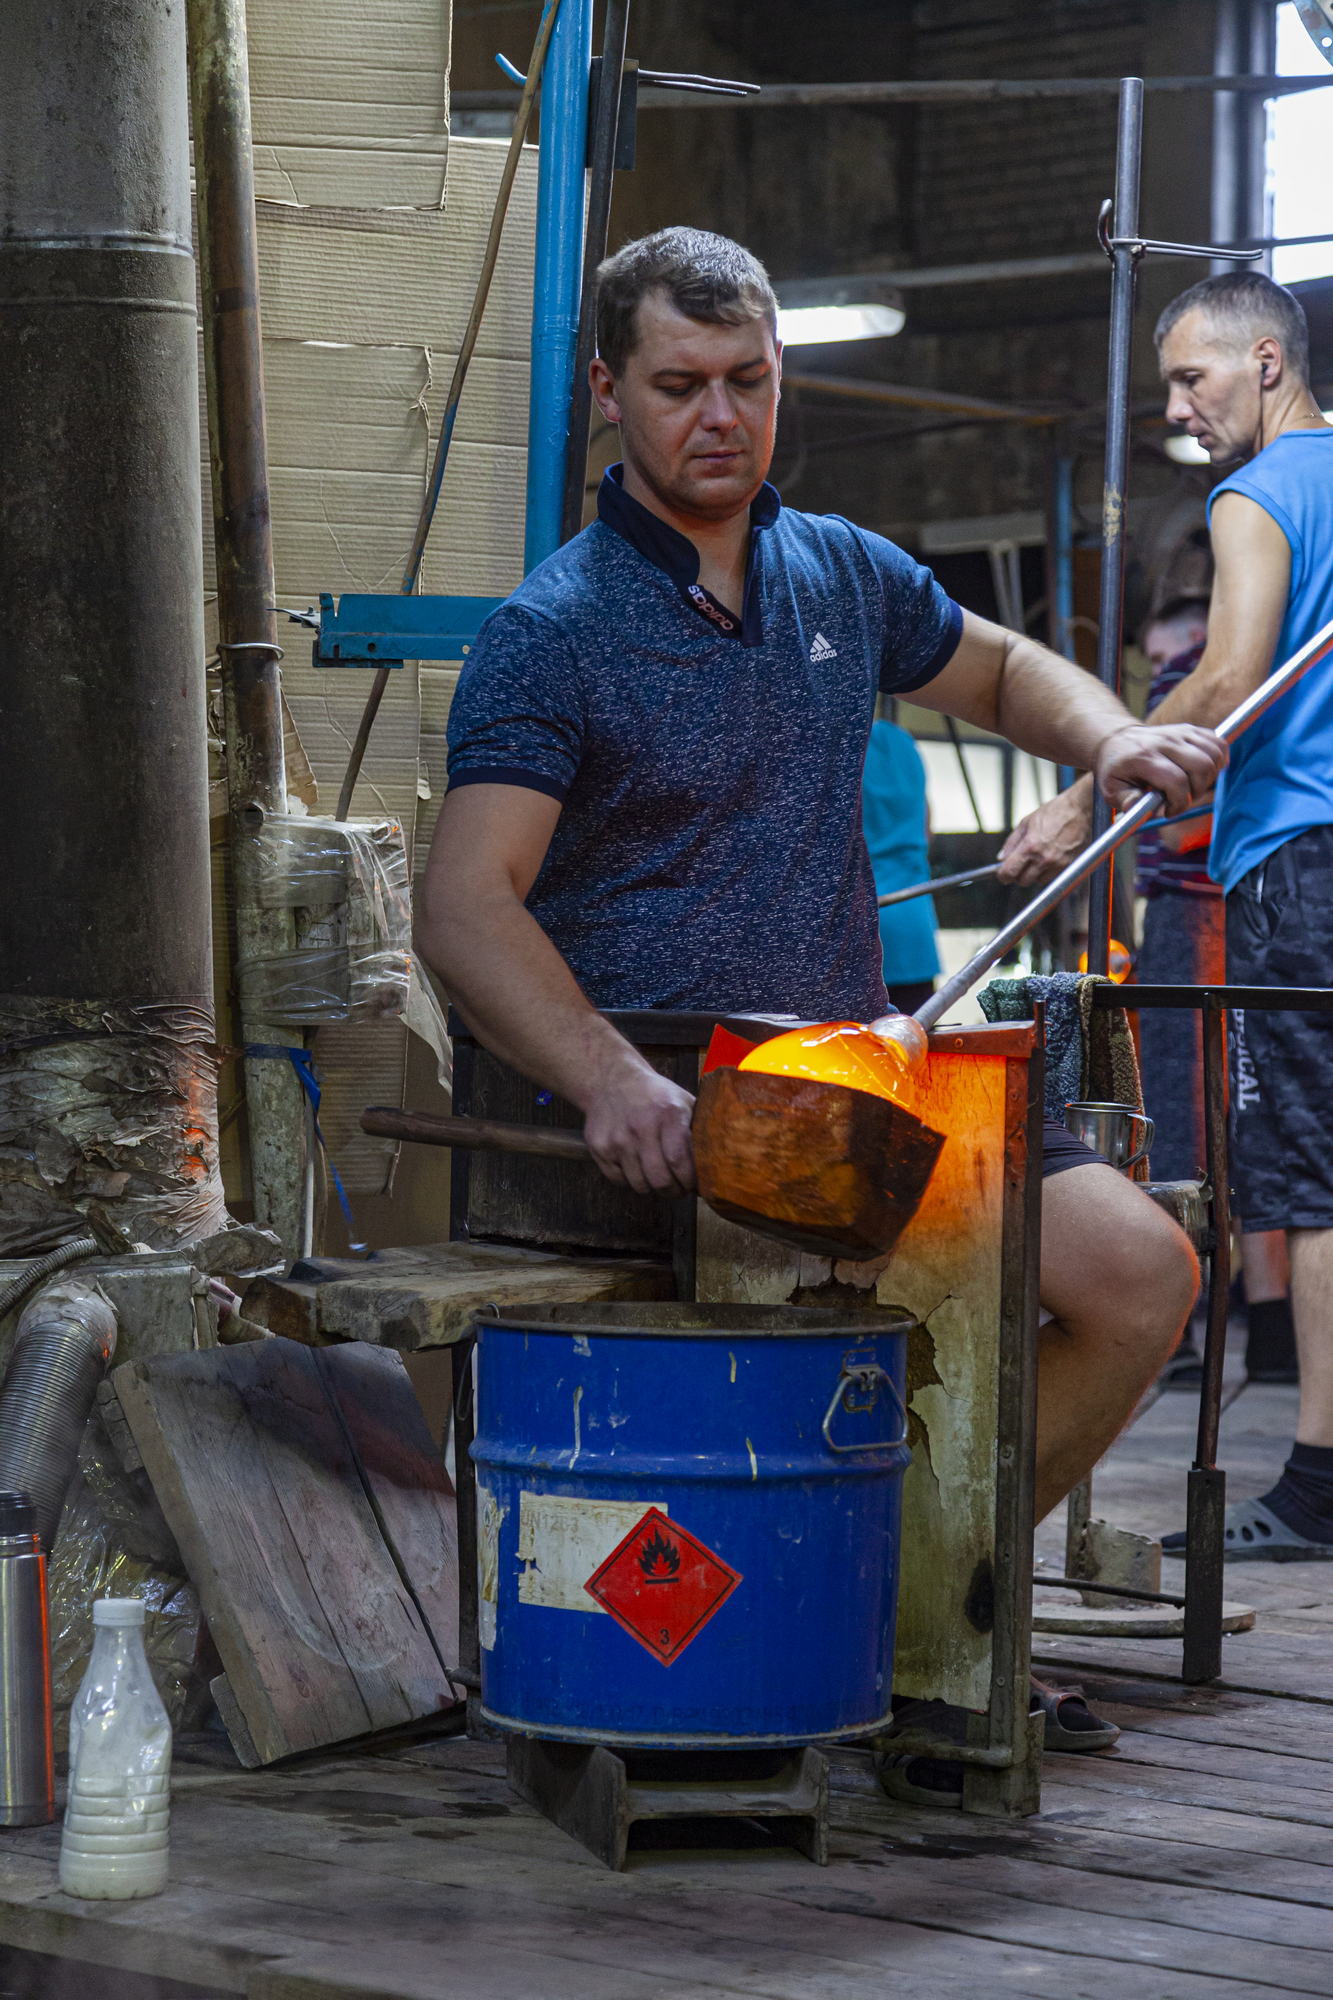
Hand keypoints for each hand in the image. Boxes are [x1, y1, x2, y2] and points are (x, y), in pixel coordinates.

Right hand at [580, 1056, 695, 1196]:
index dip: (689, 1181)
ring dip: (652, 1188)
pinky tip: (637, 1168)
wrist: (611, 1080)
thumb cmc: (654, 1095)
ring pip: (639, 1185)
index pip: (679, 1161)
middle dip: (673, 1191)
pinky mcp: (599, 1148)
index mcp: (668, 1114)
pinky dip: (631, 1181)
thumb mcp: (682, 1101)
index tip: (694, 1185)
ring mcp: (617, 1139)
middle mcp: (641, 1126)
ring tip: (659, 1178)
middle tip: (679, 1189)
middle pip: (660, 1179)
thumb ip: (699, 1128)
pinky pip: (619, 1181)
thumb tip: (720, 1161)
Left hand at [998, 784, 1092, 886]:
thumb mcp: (1026, 822)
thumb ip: (1011, 843)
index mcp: (1030, 846)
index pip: (1009, 873)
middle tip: (1020, 864)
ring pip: (1039, 881)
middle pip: (1023, 881)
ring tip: (1038, 858)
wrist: (1081, 809)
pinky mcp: (1070, 866)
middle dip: (1018, 875)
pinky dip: (1048, 872)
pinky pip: (1054, 878)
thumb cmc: (1055, 812)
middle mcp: (1044, 859)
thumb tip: (1001, 858)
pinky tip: (1050, 859)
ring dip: (1035, 874)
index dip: (1003, 875)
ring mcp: (1059, 864)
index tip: (1003, 874)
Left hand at [1094, 722, 1225, 815]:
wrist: (1116, 740)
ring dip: (1210, 777)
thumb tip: (1136, 807)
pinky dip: (1219, 760)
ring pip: (1214, 755)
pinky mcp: (1190, 730)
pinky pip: (1218, 743)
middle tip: (1183, 798)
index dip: (1179, 803)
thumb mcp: (1110, 789)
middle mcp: (1164, 742)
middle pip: (1201, 767)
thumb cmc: (1115, 769)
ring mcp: (1179, 733)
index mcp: (1143, 757)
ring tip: (1192, 786)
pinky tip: (1205, 772)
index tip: (1169, 811)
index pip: (1176, 781)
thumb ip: (1125, 800)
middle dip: (1197, 791)